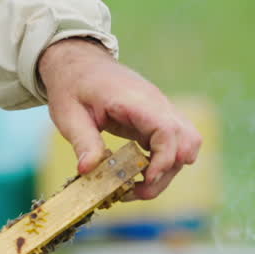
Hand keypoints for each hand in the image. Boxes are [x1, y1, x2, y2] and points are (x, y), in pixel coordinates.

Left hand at [38, 38, 202, 199]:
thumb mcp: (68, 114)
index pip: (167, 130)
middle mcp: (156, 105)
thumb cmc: (72, 86)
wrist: (78, 63)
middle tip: (135, 190)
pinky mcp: (155, 120)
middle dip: (166, 173)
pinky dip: (160, 164)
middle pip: (186, 141)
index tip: (145, 180)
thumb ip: (82, 141)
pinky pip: (171, 145)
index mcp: (135, 101)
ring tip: (134, 187)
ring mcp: (159, 112)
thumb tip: (87, 170)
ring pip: (185, 145)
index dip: (163, 159)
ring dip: (166, 172)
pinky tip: (135, 174)